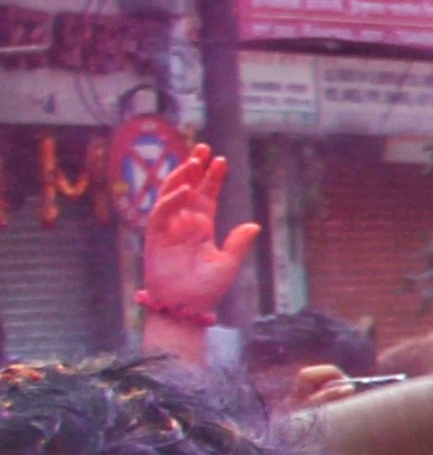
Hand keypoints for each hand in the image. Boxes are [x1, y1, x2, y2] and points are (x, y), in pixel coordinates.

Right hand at [137, 143, 254, 326]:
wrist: (185, 306)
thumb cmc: (206, 288)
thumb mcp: (228, 263)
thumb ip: (238, 243)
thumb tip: (254, 224)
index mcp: (202, 226)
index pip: (207, 195)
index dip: (213, 177)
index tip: (221, 160)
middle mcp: (184, 223)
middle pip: (189, 188)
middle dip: (194, 168)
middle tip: (203, 147)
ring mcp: (169, 227)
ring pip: (171, 194)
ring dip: (181, 177)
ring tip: (193, 161)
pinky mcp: (156, 236)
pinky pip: (162, 213)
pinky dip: (172, 200)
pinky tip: (185, 189)